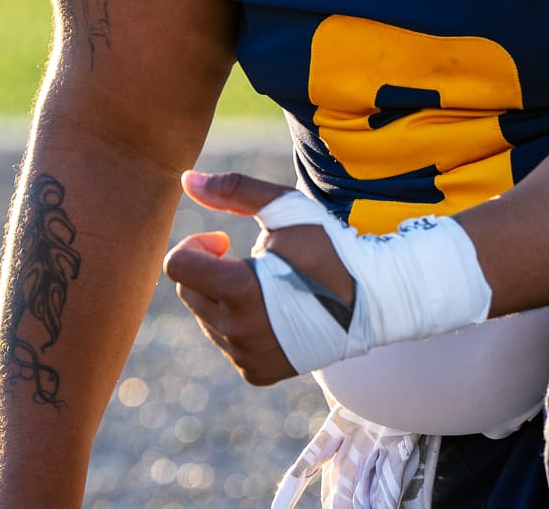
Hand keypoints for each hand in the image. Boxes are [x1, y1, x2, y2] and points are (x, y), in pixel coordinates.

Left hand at [162, 170, 352, 384]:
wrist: (371, 299)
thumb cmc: (329, 245)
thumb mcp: (286, 208)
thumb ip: (234, 190)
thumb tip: (185, 178)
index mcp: (240, 290)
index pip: (177, 265)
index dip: (196, 245)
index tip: (224, 242)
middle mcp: (237, 331)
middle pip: (187, 291)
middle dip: (209, 270)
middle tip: (252, 259)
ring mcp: (246, 356)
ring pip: (206, 317)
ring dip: (224, 296)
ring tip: (269, 284)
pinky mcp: (256, 371)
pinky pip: (227, 342)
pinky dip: (240, 322)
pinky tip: (274, 309)